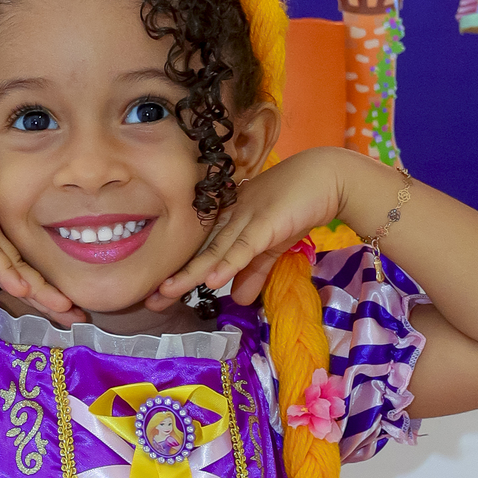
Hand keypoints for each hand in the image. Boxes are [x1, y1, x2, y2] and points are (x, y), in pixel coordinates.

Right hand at [0, 154, 82, 322]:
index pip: (20, 279)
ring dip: (42, 290)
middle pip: (29, 276)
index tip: (62, 316)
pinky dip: (9, 273)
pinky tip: (25, 288)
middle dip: (53, 299)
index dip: (40, 298)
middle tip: (79, 319)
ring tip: (65, 308)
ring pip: (19, 268)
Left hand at [150, 149, 343, 308]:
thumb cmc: (298, 206)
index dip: (179, 272)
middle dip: (175, 277)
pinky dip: (228, 263)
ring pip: (214, 251)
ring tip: (167, 293)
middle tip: (150, 299)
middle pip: (199, 252)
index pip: (200, 250)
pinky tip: (212, 279)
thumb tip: (239, 300)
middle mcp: (230, 217)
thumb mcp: (272, 245)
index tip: (157, 294)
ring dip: (190, 274)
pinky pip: (244, 246)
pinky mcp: (266, 222)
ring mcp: (246, 217)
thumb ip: (255, 271)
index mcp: (229, 220)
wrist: (328, 178)